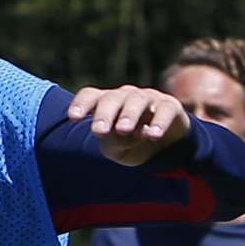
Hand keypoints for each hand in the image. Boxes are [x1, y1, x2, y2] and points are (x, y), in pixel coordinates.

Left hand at [66, 83, 192, 167]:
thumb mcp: (116, 149)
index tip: (74, 117)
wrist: (163, 146)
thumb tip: (123, 135)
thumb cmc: (131, 143)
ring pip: (137, 100)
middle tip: (99, 131)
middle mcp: (125, 96)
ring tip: (123, 130)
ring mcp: (148, 98)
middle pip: (111, 99)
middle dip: (104, 114)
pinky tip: (152, 135)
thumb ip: (114, 143)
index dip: (81, 104)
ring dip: (129, 114)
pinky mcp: (170, 106)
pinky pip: (164, 110)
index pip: (91, 96)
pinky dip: (159, 121)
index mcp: (106, 103)